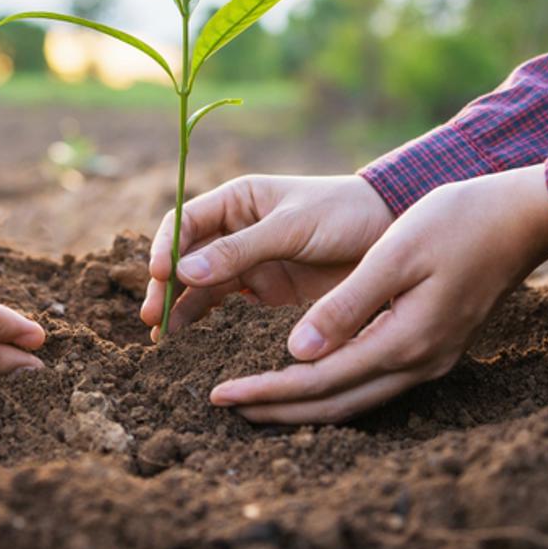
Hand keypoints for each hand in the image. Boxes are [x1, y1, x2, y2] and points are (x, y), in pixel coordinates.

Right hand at [139, 174, 395, 337]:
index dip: (166, 248)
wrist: (393, 234)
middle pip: (185, 260)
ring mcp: (249, 265)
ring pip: (201, 288)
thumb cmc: (344, 214)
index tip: (161, 276)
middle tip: (154, 319)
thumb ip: (241, 249)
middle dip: (166, 287)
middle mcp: (235, 232)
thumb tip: (183, 271)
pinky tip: (196, 347)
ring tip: (166, 341)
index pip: (185, 222)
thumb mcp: (293, 227)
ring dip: (182, 311)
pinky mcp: (266, 295)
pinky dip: (210, 327)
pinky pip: (229, 310)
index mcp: (237, 201)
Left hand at [210, 164, 547, 423]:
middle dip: (278, 408)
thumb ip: (346, 306)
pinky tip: (311, 375)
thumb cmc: (457, 221)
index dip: (267, 391)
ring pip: (356, 399)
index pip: (318, 381)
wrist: (522, 217)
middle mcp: (418, 362)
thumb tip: (297, 352)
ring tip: (258, 400)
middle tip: (225, 405)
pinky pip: (375, 383)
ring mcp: (431, 359)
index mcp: (403, 340)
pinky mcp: (435, 347)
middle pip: (335, 404)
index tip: (220, 394)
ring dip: (305, 404)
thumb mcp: (395, 255)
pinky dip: (336, 387)